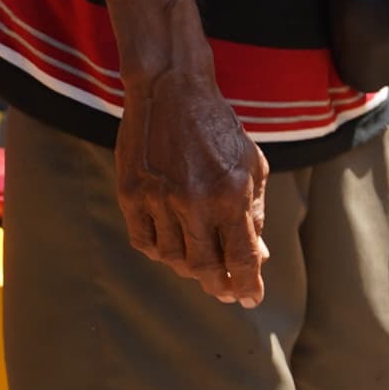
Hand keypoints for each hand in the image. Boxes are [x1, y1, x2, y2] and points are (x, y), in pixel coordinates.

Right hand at [116, 55, 269, 305]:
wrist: (171, 90)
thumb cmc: (218, 130)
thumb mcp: (252, 166)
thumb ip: (255, 213)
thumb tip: (257, 258)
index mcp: (231, 194)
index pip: (242, 257)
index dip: (248, 284)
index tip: (250, 298)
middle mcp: (194, 201)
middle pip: (205, 267)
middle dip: (219, 285)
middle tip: (225, 291)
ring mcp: (158, 199)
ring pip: (173, 259)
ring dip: (189, 268)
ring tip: (200, 264)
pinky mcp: (131, 194)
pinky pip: (144, 242)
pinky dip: (159, 252)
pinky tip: (172, 246)